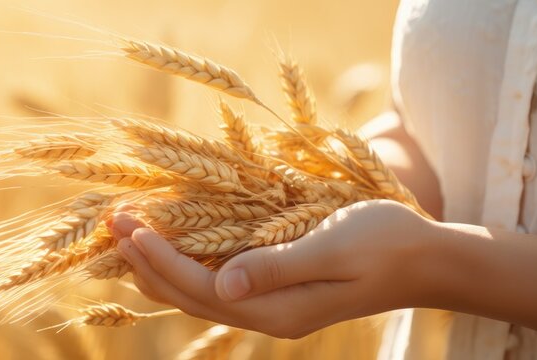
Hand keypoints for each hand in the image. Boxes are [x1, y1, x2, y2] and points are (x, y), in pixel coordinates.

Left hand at [109, 200, 439, 337]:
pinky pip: (217, 282)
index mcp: (277, 308)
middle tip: (111, 221)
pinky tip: (170, 245)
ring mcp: (271, 305)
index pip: (199, 285)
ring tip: (126, 233)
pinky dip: (186, 262)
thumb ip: (277, 266)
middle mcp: (267, 314)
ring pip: (199, 290)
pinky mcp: (277, 290)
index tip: (128, 223)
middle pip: (188, 294)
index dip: (158, 256)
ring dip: (159, 263)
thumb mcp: (332, 248)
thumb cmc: (385, 241)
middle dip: (145, 260)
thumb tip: (222, 282)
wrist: (425, 259)